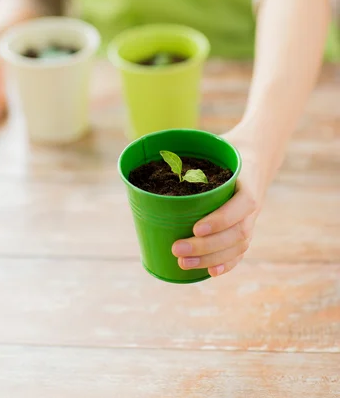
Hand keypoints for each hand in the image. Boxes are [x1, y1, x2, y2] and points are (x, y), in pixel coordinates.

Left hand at [172, 128, 268, 277]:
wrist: (258, 153)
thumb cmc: (229, 149)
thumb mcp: (217, 145)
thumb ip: (195, 153)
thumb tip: (159, 154)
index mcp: (248, 183)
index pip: (241, 207)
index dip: (220, 220)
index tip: (196, 228)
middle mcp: (253, 206)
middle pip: (236, 233)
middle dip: (206, 246)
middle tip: (176, 249)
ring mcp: (252, 219)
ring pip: (237, 246)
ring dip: (211, 258)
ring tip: (183, 263)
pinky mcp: (246, 227)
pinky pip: (240, 251)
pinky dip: (227, 264)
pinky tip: (210, 272)